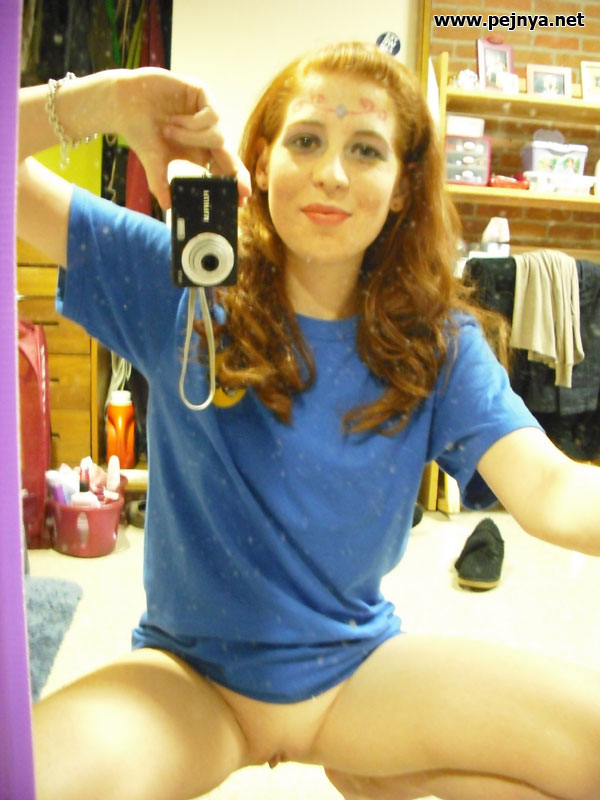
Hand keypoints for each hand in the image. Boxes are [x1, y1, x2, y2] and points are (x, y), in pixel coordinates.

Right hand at [112, 68, 250, 209]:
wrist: (123, 103)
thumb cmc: (140, 132)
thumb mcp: (153, 162)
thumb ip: (161, 184)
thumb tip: (166, 207)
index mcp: (199, 151)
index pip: (223, 168)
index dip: (234, 182)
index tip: (241, 200)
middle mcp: (206, 133)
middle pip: (229, 153)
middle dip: (235, 172)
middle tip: (240, 189)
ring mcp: (206, 113)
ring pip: (218, 134)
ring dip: (193, 138)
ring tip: (168, 131)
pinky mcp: (202, 94)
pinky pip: (211, 116)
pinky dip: (192, 123)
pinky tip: (174, 120)